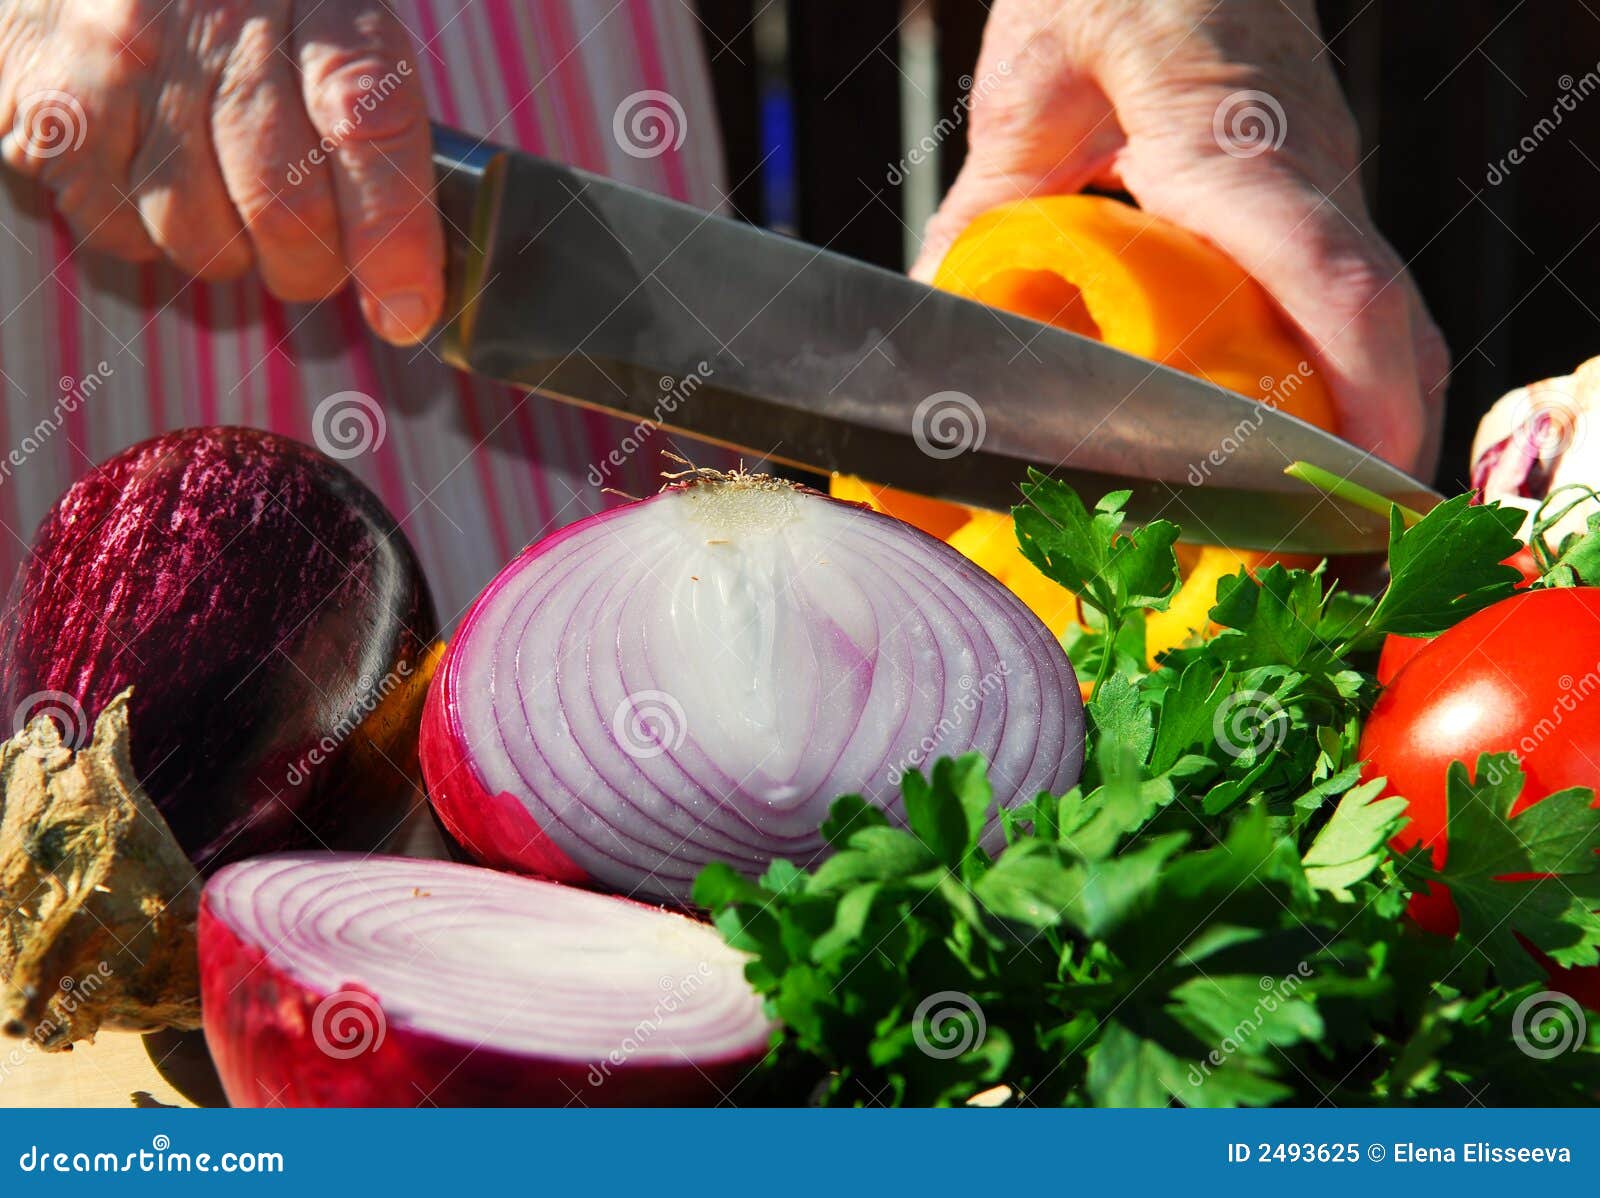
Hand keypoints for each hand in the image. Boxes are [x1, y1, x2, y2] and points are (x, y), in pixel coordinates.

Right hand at [0, 0, 440, 344]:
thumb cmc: (234, 0)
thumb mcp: (324, 16)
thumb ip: (374, 114)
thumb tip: (414, 269)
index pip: (369, 122)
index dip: (396, 236)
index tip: (408, 309)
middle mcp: (218, 19)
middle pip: (287, 210)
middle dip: (315, 269)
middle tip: (314, 259)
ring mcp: (126, 62)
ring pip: (205, 240)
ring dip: (230, 251)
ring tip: (222, 189)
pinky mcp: (56, 113)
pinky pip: (126, 236)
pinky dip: (149, 234)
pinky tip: (154, 173)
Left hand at [914, 0, 1447, 473]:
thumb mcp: (1034, 85)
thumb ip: (992, 196)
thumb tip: (936, 305)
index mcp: (1236, 150)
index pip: (1330, 278)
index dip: (1361, 385)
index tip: (1363, 476)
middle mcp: (1304, 175)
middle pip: (1385, 321)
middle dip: (1381, 436)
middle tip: (1343, 536)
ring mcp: (1320, 183)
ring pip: (1381, 311)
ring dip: (1371, 411)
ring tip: (1326, 508)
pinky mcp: (1308, 192)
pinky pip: (1348, 289)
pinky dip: (1345, 367)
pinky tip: (1294, 424)